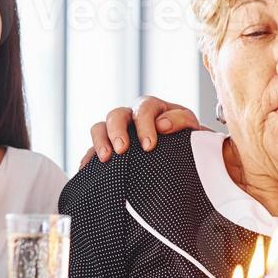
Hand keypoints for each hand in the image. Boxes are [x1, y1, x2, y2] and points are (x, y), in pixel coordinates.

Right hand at [79, 95, 204, 170]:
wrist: (185, 154)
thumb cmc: (187, 139)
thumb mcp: (191, 127)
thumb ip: (181, 120)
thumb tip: (162, 124)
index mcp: (152, 108)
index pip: (144, 108)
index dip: (144, 125)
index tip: (149, 146)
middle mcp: (131, 116)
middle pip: (116, 115)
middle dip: (117, 131)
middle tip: (122, 150)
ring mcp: (117, 132)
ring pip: (99, 127)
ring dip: (100, 141)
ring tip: (106, 159)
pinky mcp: (109, 148)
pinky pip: (92, 149)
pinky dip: (88, 157)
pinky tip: (86, 168)